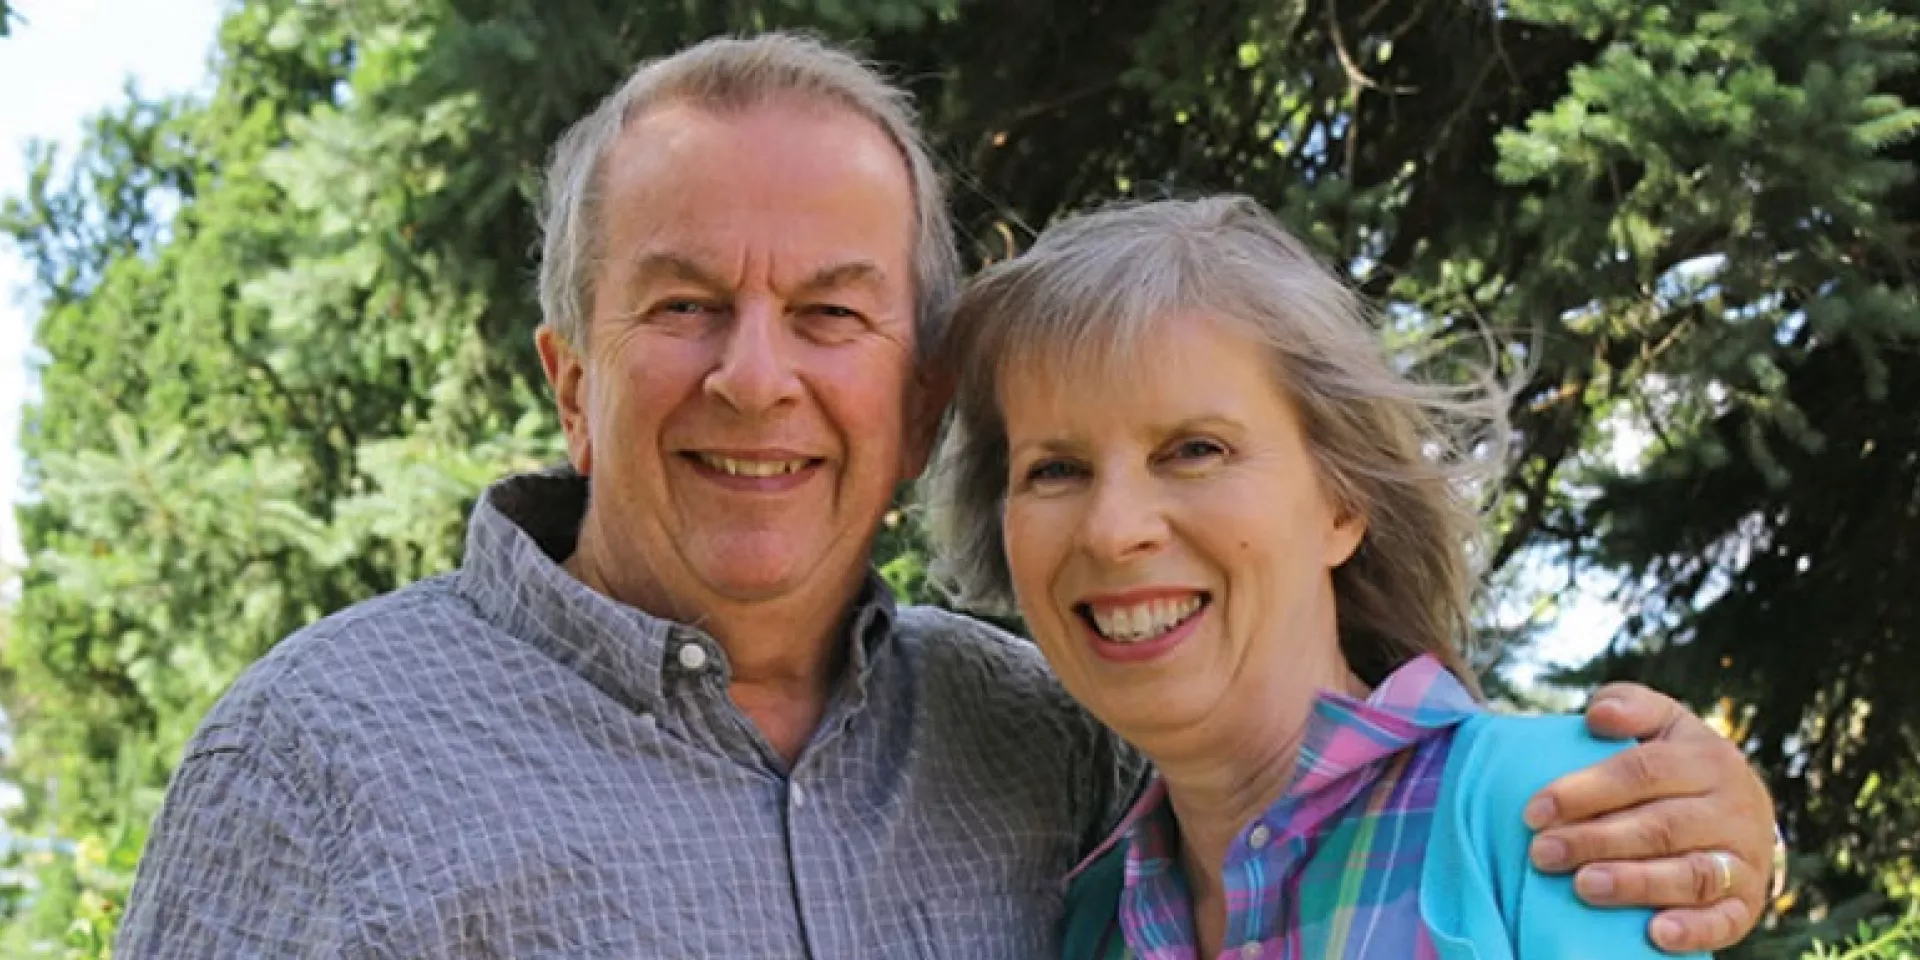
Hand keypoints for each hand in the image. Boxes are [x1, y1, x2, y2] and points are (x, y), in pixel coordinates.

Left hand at [1525, 682, 1775, 953]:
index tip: (1533, 811)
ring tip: (1583, 886)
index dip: (1585, 791)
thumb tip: (1598, 715)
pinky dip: (1693, 929)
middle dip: (1595, 840)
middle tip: (1542, 853)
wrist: (1746, 812)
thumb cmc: (1680, 764)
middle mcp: (1734, 808)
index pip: (1642, 772)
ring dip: (1635, 883)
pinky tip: (1654, 933)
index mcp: (1708, 759)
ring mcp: (1745, 859)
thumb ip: (1629, 706)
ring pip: (1691, 874)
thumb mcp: (1662, 724)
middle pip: (1660, 826)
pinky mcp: (1748, 904)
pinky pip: (1725, 921)